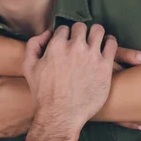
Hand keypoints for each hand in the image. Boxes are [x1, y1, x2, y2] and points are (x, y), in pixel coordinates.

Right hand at [23, 23, 117, 137]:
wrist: (61, 115)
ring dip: (95, 34)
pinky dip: (109, 42)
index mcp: (57, 45)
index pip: (64, 28)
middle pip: (81, 27)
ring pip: (98, 30)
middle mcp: (75, 47)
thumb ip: (33, 45)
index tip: (67, 43)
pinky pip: (111, 44)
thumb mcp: (29, 67)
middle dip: (79, 33)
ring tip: (94, 41)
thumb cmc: (44, 93)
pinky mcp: (105, 66)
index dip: (64, 35)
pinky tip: (105, 47)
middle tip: (80, 42)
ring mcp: (91, 56)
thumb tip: (47, 33)